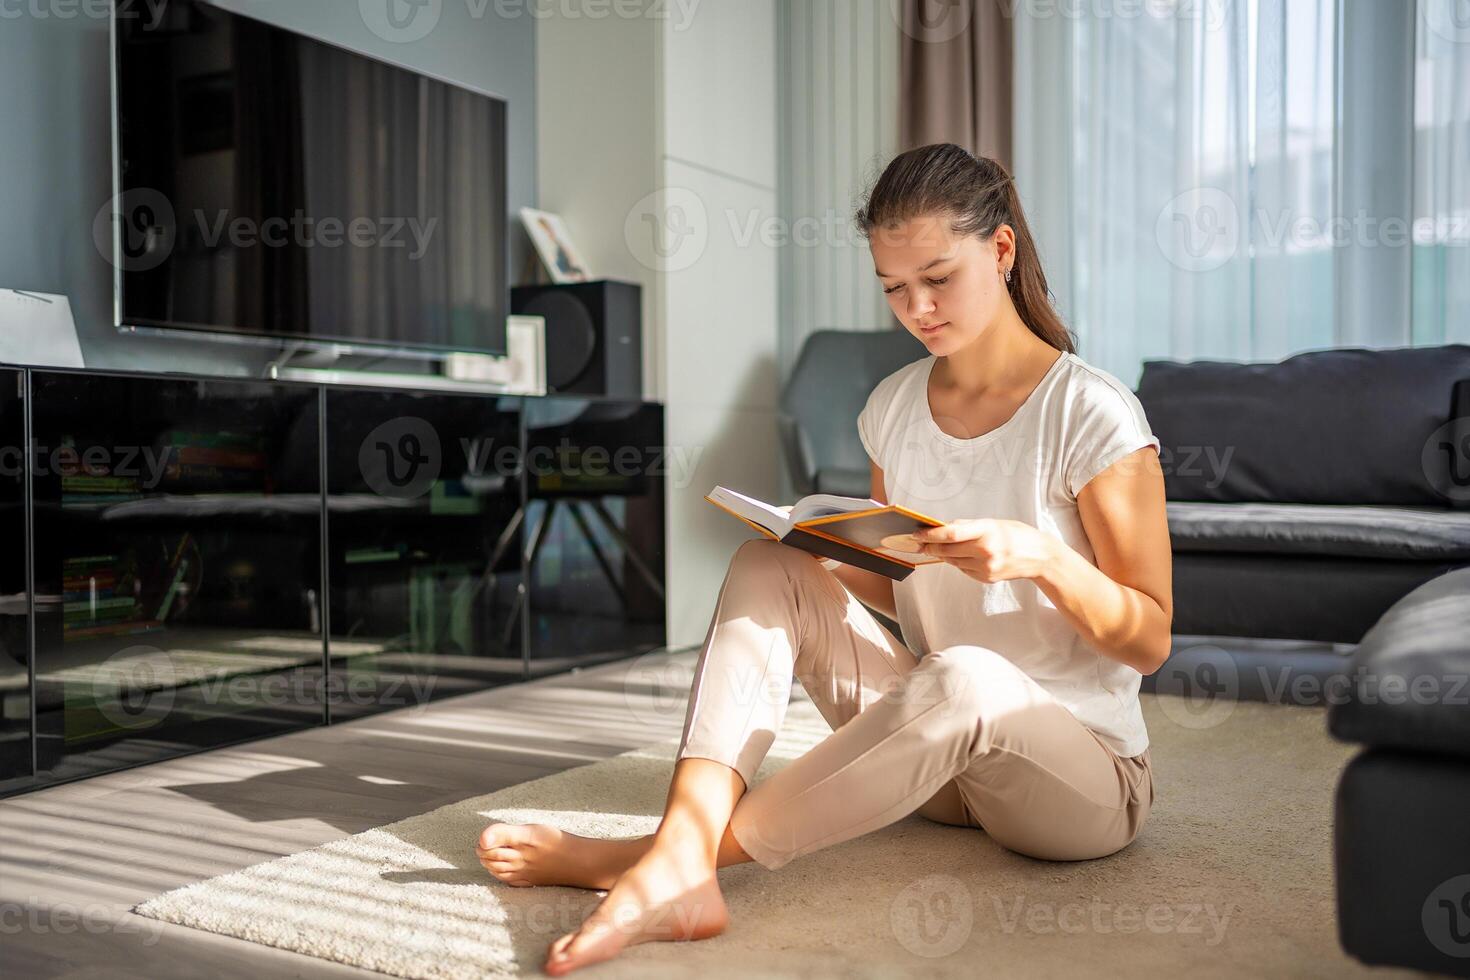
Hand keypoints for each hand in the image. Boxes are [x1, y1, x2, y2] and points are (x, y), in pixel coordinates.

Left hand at [912, 519, 1057, 583]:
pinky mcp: (986, 578)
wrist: (1040, 557)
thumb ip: (969, 526)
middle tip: (918, 542)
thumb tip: (943, 527)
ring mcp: (986, 567)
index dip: (930, 534)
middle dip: (929, 546)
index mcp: (987, 531)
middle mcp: (986, 551)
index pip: (951, 533)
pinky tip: (962, 556)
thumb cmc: (1017, 535)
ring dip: (942, 554)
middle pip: (947, 549)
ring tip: (936, 546)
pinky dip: (958, 562)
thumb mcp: (994, 523)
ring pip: (952, 560)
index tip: (916, 533)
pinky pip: (963, 569)